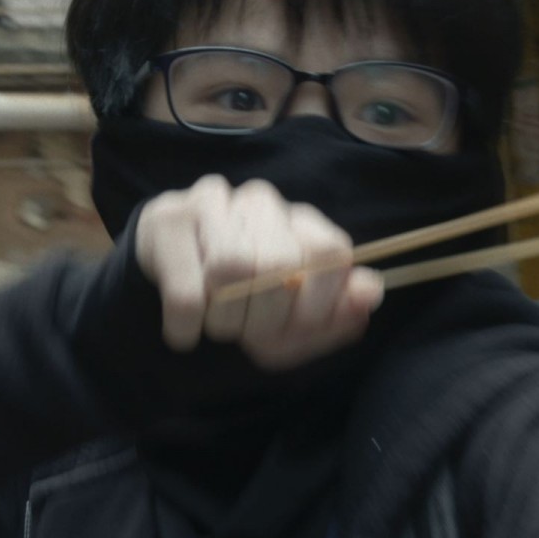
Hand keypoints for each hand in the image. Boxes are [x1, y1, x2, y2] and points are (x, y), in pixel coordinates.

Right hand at [134, 175, 383, 370]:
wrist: (170, 281)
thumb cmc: (245, 303)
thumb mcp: (295, 322)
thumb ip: (337, 313)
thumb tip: (370, 292)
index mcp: (300, 221)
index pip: (329, 251)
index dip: (319, 302)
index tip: (300, 329)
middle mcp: (261, 202)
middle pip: (280, 263)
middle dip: (267, 318)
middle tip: (251, 335)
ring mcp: (212, 202)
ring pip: (230, 266)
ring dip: (227, 319)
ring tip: (220, 327)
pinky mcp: (167, 217)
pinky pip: (185, 286)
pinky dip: (188, 326)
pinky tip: (187, 332)